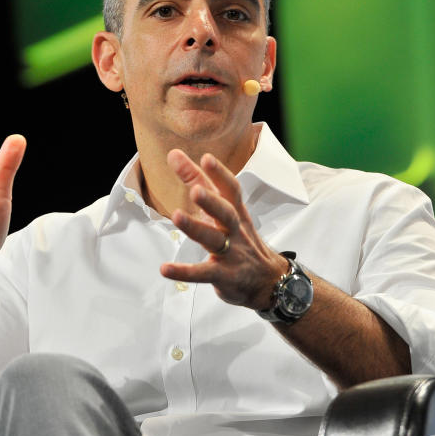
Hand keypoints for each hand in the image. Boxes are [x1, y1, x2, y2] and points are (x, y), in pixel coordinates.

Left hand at [159, 150, 288, 308]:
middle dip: (211, 201)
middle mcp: (235, 230)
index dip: (220, 174)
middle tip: (195, 190)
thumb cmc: (241, 240)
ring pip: (214, 239)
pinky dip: (184, 272)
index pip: (230, 190)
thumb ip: (198, 182)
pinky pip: (203, 273)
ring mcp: (231, 253)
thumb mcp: (225, 210)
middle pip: (225, 213)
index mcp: (236, 213)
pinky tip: (165, 268)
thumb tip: (174, 154)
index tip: (206, 158)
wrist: (268, 280)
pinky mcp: (224, 275)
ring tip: (176, 217)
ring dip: (195, 228)